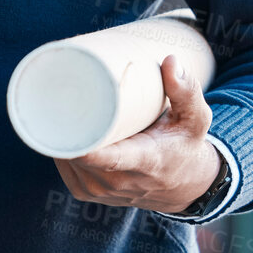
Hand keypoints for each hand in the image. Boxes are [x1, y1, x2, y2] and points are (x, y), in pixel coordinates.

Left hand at [53, 55, 219, 213]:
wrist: (183, 185)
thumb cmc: (185, 143)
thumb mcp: (195, 118)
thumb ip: (186, 91)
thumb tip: (168, 60)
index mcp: (144, 162)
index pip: (106, 158)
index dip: (82, 142)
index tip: (63, 116)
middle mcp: (117, 182)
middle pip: (75, 152)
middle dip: (63, 122)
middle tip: (58, 88)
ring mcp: (98, 190)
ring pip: (64, 158)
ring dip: (58, 133)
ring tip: (59, 103)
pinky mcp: (85, 192)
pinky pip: (62, 167)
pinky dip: (58, 147)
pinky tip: (57, 126)